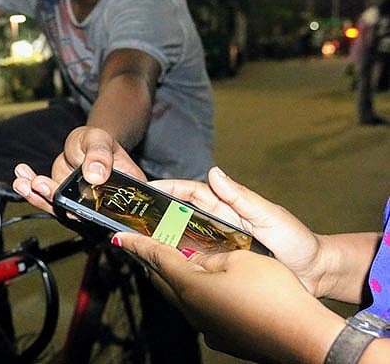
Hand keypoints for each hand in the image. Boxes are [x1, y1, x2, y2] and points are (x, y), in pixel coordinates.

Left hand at [12, 126, 144, 214]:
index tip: (68, 202)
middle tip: (39, 184)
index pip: (109, 210)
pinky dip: (31, 187)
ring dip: (37, 196)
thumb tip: (95, 175)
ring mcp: (80, 204)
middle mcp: (100, 204)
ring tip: (22, 182)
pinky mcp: (63, 199)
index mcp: (120, 193)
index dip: (89, 211)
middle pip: (79, 212)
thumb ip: (99, 155)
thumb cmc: (97, 141)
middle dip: (55, 200)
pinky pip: (46, 197)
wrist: (85, 143)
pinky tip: (21, 176)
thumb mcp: (100, 140)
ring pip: (59, 207)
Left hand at [113, 232, 343, 363]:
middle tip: (150, 242)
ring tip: (179, 258)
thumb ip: (208, 255)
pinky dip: (195, 292)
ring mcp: (206, 327)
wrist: (303, 336)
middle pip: (162, 280)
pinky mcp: (221, 336)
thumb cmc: (272, 293)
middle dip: (153, 260)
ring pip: (179, 296)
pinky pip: (198, 309)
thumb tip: (192, 258)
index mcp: (190, 286)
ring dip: (174, 277)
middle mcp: (191, 310)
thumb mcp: (238, 259)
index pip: (155, 258)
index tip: (119, 237)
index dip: (137, 244)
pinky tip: (210, 285)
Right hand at [146, 166, 329, 297]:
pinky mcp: (218, 267)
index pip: (192, 192)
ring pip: (181, 237)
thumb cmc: (296, 240)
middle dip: (155, 211)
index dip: (169, 188)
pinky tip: (158, 262)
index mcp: (228, 206)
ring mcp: (216, 245)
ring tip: (137, 237)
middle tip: (131, 213)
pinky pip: (192, 261)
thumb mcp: (269, 215)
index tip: (147, 188)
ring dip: (160, 236)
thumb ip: (242, 197)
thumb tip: (214, 172)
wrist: (313, 273)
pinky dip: (175, 260)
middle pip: (180, 213)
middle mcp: (218, 224)